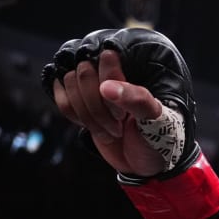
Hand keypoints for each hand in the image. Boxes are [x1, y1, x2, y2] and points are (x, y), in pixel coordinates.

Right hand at [48, 49, 168, 176]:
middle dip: (98, 107)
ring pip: (69, 83)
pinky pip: (62, 98)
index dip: (110, 86)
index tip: (124, 112)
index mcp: (133, 68)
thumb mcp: (155, 119)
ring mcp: (90, 85)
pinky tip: (93, 126)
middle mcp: (109, 71)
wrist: (145, 160)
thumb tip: (106, 87)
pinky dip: (75, 116)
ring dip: (88, 115)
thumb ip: (137, 99)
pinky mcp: (77, 99)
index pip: (106, 58)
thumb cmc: (157, 136)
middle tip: (119, 124)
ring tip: (111, 130)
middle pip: (83, 73)